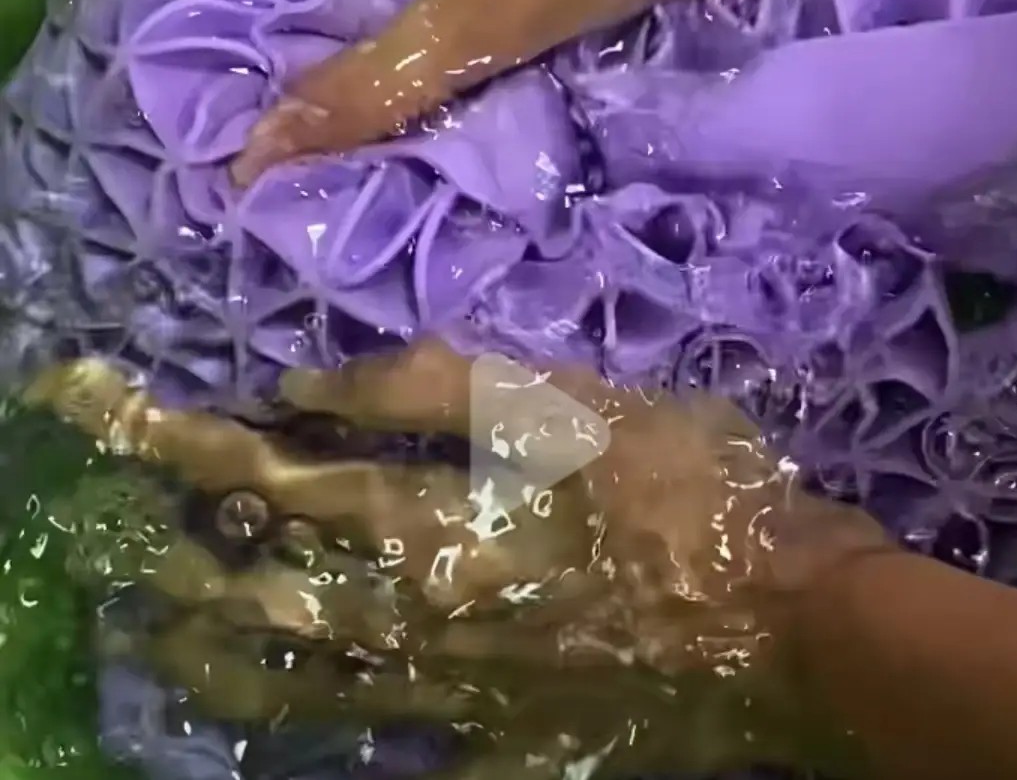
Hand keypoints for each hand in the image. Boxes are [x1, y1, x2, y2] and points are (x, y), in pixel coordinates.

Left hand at [31, 342, 887, 776]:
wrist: (791, 630)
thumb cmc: (695, 487)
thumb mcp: (581, 402)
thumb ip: (446, 386)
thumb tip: (316, 390)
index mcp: (450, 502)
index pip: (296, 457)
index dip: (207, 432)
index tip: (144, 415)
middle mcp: (426, 597)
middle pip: (268, 568)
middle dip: (176, 530)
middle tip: (113, 513)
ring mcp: (451, 682)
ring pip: (293, 672)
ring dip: (203, 643)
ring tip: (148, 624)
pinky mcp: (492, 742)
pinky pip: (378, 757)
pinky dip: (316, 736)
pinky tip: (270, 723)